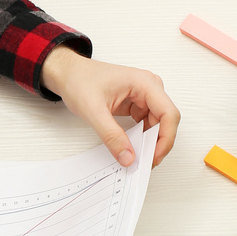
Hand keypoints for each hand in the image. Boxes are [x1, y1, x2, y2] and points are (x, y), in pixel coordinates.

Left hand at [40, 48, 179, 166]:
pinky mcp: (138, 104)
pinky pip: (147, 125)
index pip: (169, 114)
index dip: (166, 138)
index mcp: (145, 83)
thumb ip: (111, 136)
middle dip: (158, 143)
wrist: (67, 73)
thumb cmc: (79, 80)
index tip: (154, 156)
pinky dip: (142, 137)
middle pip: (166, 121)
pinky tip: (133, 146)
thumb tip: (128, 157)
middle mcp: (150, 88)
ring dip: (150, 142)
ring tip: (137, 155)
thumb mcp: (93, 111)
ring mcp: (145, 97)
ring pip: (158, 125)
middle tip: (145, 161)